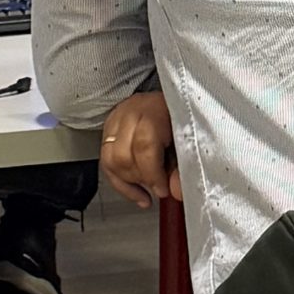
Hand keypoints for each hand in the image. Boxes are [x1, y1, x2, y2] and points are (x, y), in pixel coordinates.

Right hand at [99, 91, 181, 208]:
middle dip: (140, 178)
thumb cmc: (179, 119)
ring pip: (110, 159)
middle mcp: (130, 113)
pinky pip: (105, 162)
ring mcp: (115, 121)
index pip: (144, 144)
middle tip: (157, 188)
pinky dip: (119, 182)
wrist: (166, 102)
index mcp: (154, 110)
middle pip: (123, 154)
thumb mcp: (188, 140)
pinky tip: (135, 191)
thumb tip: (176, 191)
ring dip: (128, 180)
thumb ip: (183, 167)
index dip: (152, 173)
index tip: (163, 190)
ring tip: (146, 187)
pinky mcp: (107, 131)